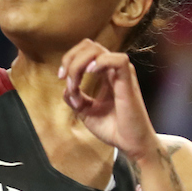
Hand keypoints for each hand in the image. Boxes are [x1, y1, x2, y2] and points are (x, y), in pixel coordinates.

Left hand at [59, 40, 157, 162]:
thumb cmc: (114, 129)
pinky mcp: (129, 82)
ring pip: (97, 50)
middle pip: (89, 45)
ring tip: (75, 85)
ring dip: (78, 64)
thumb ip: (76, 99)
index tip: (60, 77)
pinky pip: (118, 60)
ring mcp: (122, 74)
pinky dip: (99, 63)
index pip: (86, 51)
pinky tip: (90, 74)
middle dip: (70, 59)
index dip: (69, 59)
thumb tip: (65, 89)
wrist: (131, 145)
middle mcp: (113, 70)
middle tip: (65, 79)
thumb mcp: (87, 112)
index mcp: (105, 74)